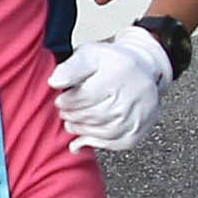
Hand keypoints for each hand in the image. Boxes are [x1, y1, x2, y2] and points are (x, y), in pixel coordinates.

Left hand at [48, 27, 175, 152]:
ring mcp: (140, 115)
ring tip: (72, 123)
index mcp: (120, 72)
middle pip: (94, 114)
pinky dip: (95, 143)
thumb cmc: (111, 63)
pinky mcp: (140, 130)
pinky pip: (114, 143)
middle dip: (73, 115)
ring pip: (103, 131)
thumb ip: (70, 67)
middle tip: (65, 112)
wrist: (143, 70)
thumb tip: (54, 82)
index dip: (67, 101)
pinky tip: (83, 138)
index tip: (61, 100)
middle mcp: (134, 94)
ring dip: (82, 130)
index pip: (86, 95)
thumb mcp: (90, 54)